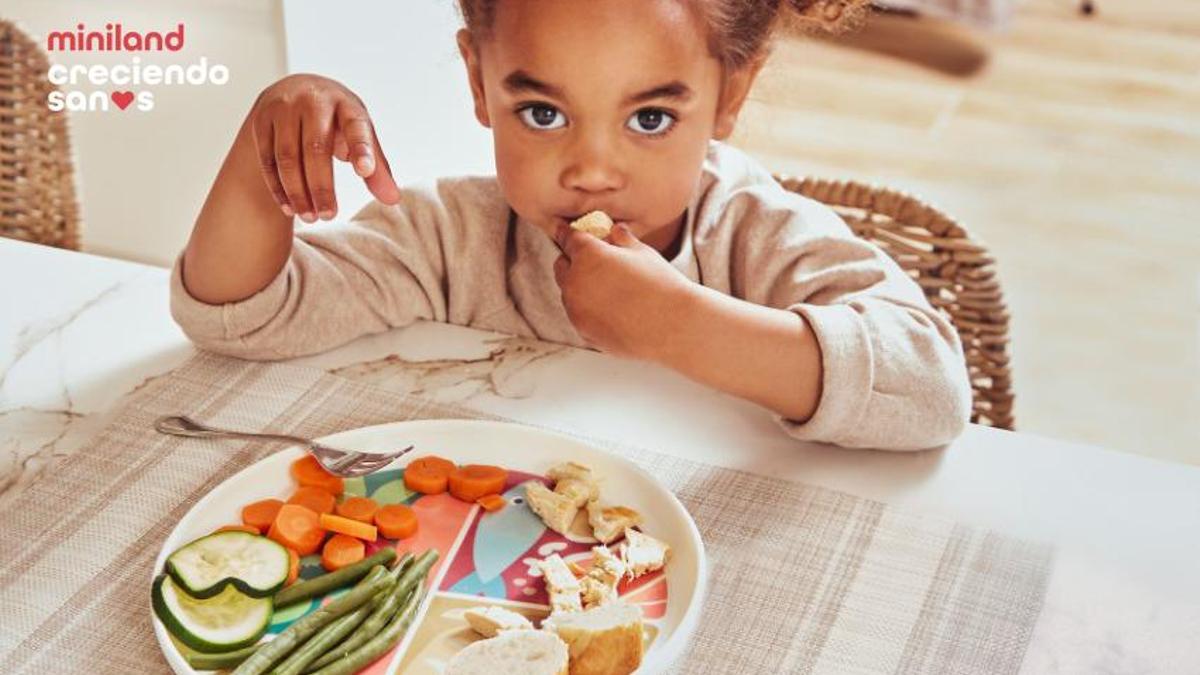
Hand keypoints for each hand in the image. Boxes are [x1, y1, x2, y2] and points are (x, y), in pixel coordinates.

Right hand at [249, 74, 400, 221]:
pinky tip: (289, 207)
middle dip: (321, 186)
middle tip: (328, 216)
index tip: (364, 171)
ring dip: (297, 191)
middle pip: (316, 148)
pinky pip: (267, 159)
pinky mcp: (262, 120)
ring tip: (309, 217)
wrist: (296, 89)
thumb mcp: (360, 135)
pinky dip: (277, 187)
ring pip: (287, 156)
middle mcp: (313, 100)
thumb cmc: (337, 120)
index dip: (361, 149)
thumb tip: (393, 200)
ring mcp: (284, 108)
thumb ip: (376, 167)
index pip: (356, 126)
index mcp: (346, 104)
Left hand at [553, 223, 695, 358]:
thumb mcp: (643, 253)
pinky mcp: (583, 332)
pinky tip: (611, 310)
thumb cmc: (661, 285)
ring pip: (568, 293)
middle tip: (592, 261)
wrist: (672, 327)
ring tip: (606, 288)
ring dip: (580, 287)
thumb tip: (615, 230)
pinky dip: (588, 309)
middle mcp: (575, 282)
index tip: (567, 231)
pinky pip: (579, 315)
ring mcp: (576, 310)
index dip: (568, 233)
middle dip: (572, 261)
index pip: (568, 238)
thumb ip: (622, 239)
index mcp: (588, 255)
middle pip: (561, 265)